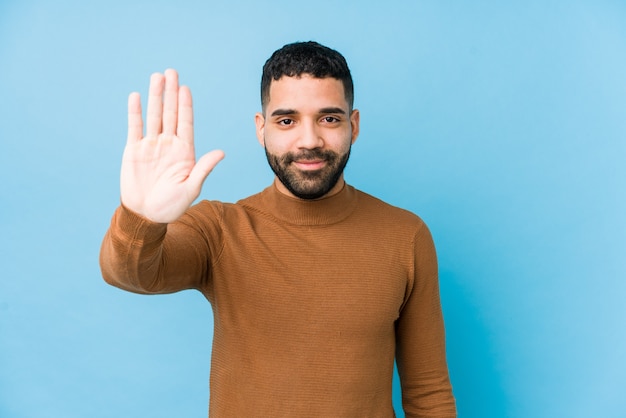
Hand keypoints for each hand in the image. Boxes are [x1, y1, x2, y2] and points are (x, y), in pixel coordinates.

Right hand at [120, 69, 223, 222]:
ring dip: (155, 96)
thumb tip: (221, 152)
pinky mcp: (134, 150)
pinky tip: (136, 96)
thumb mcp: (191, 188)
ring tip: (157, 77)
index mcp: (185, 151)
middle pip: (170, 113)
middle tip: (172, 72)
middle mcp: (168, 144)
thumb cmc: (172, 206)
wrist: (147, 215)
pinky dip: (135, 112)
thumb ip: (203, 168)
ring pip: (154, 115)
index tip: (185, 88)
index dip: (185, 105)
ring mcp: (151, 145)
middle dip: (171, 93)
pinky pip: (135, 127)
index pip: (186, 123)